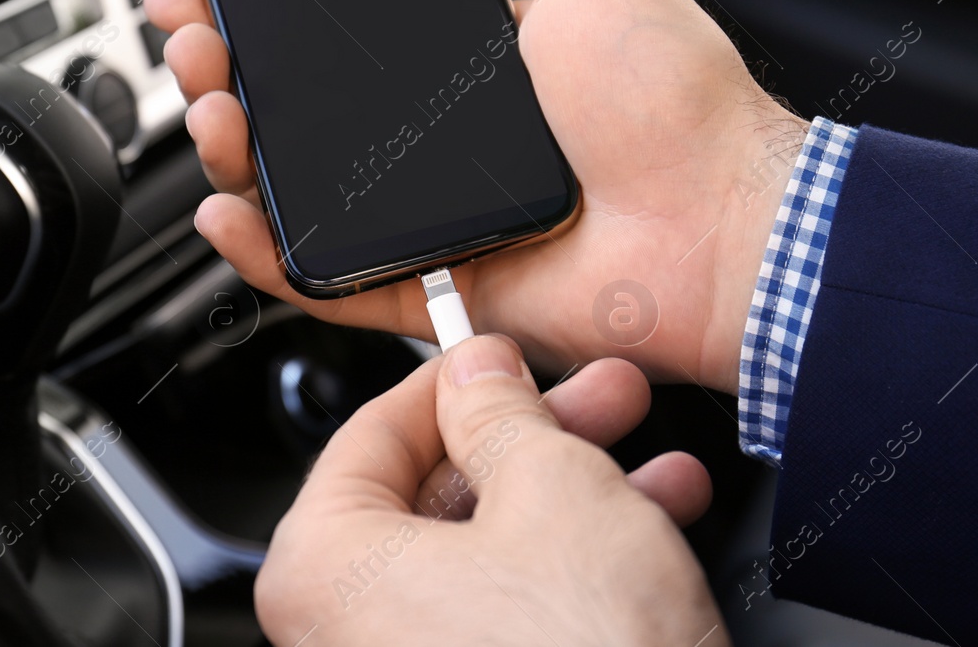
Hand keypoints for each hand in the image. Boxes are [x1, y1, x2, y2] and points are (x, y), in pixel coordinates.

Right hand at [146, 0, 805, 391]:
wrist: (723, 225)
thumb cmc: (678, 103)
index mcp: (468, 66)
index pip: (342, 31)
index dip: (273, 6)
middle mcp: (437, 138)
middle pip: (301, 106)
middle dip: (229, 65)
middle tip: (194, 32)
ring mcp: (428, 213)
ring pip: (298, 188)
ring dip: (233, 146)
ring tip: (208, 103)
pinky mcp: (431, 282)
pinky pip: (330, 279)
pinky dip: (268, 258)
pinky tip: (227, 213)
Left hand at [255, 335, 728, 646]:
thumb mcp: (551, 487)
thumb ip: (501, 410)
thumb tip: (477, 371)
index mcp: (325, 567)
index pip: (370, 433)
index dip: (455, 380)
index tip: (503, 357)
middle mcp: (346, 633)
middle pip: (436, 495)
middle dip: (536, 437)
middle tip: (598, 398)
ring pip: (486, 555)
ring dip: (576, 497)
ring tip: (652, 465)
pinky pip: (507, 614)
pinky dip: (573, 568)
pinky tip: (650, 531)